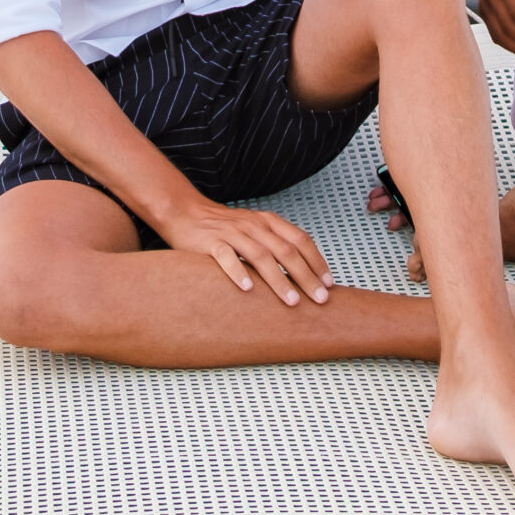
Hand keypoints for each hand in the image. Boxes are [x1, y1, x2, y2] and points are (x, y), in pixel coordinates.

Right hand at [160, 197, 334, 306]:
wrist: (185, 213)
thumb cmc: (224, 228)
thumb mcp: (255, 230)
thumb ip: (276, 245)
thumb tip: (304, 274)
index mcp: (268, 222)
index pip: (300, 239)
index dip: (317, 261)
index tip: (329, 284)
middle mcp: (254, 225)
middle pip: (286, 250)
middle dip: (306, 276)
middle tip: (320, 299)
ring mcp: (232, 233)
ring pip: (261, 256)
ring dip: (279, 280)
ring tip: (292, 301)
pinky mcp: (211, 242)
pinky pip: (226, 257)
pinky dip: (238, 272)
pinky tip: (247, 289)